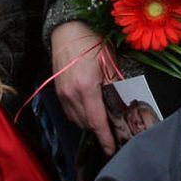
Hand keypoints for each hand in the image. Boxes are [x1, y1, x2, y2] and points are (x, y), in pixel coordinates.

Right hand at [49, 21, 116, 155]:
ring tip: (103, 119)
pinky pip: (70, 112)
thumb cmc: (92, 43)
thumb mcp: (110, 62)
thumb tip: (122, 104)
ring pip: (77, 120)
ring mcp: (63, 94)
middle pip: (87, 124)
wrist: (67, 30)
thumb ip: (115, 86)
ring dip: (90, 123)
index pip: (97, 122)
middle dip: (100, 131)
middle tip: (114, 130)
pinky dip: (80, 115)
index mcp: (87, 89)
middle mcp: (72, 95)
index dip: (105, 138)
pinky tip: (90, 109)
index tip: (112, 149)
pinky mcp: (58, 92)